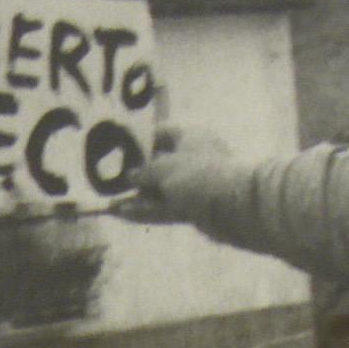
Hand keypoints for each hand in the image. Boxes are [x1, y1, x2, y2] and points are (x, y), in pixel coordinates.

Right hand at [106, 126, 230, 223]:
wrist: (236, 206)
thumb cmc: (198, 175)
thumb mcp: (162, 168)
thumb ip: (143, 173)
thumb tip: (132, 177)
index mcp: (191, 136)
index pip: (162, 133)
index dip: (140, 142)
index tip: (119, 152)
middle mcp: (195, 157)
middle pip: (161, 164)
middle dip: (138, 175)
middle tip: (112, 182)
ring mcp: (197, 184)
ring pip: (162, 190)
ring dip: (139, 198)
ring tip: (112, 205)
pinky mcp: (197, 207)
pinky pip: (167, 207)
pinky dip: (147, 211)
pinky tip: (124, 214)